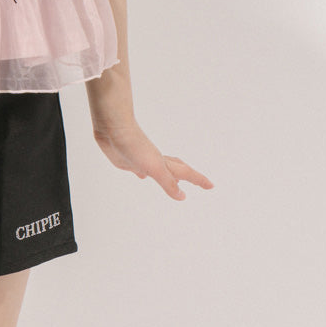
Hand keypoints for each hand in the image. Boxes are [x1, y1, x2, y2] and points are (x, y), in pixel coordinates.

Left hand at [92, 120, 212, 200]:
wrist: (114, 130)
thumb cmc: (134, 146)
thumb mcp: (154, 169)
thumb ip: (167, 183)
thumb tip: (182, 197)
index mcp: (164, 163)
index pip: (186, 173)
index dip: (199, 180)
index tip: (211, 186)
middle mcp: (156, 160)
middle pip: (177, 169)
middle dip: (189, 176)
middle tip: (198, 182)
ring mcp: (142, 159)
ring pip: (161, 168)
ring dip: (168, 175)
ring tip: (174, 182)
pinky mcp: (128, 159)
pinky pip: (140, 168)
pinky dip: (144, 172)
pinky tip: (141, 174)